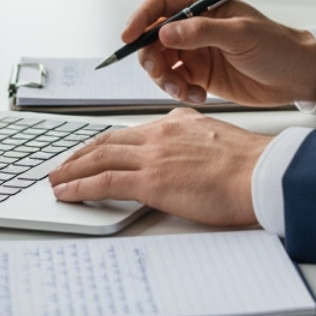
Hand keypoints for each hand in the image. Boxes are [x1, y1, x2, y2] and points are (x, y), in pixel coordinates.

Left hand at [48, 109, 267, 225]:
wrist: (260, 172)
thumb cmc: (249, 163)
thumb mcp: (217, 136)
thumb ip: (195, 137)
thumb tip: (186, 146)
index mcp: (178, 123)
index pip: (132, 131)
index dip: (107, 142)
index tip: (94, 150)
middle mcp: (161, 133)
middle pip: (109, 141)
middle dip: (82, 154)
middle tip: (65, 164)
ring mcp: (153, 155)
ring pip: (100, 157)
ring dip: (72, 169)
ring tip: (56, 179)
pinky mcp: (150, 180)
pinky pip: (104, 181)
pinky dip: (79, 186)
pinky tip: (66, 193)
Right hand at [123, 0, 315, 106]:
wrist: (298, 76)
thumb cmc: (277, 46)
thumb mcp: (241, 35)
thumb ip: (202, 31)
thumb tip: (164, 32)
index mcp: (205, 5)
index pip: (161, 5)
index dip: (140, 19)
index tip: (128, 38)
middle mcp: (196, 27)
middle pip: (153, 37)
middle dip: (150, 57)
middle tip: (160, 73)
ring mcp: (197, 52)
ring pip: (161, 63)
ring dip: (164, 79)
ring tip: (184, 90)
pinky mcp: (201, 76)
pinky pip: (176, 83)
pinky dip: (179, 92)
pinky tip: (198, 97)